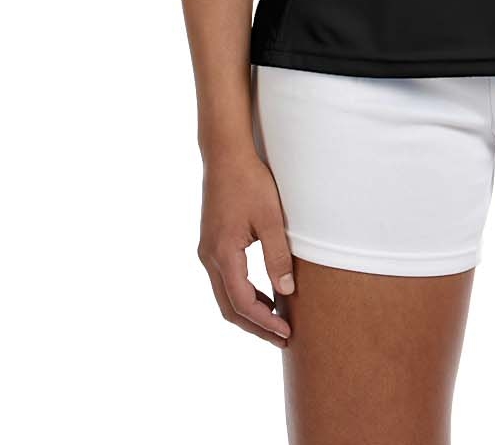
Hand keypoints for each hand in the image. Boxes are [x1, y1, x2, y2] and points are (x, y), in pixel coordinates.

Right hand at [197, 147, 294, 346]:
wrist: (226, 155)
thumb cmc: (250, 182)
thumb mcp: (271, 218)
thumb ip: (278, 255)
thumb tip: (286, 291)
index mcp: (223, 254)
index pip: (243, 302)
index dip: (265, 322)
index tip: (286, 332)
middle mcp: (209, 257)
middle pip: (229, 307)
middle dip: (255, 326)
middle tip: (282, 338)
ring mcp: (207, 251)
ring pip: (224, 296)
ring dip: (248, 312)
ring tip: (276, 321)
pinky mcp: (211, 243)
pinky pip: (224, 280)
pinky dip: (242, 295)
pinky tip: (264, 295)